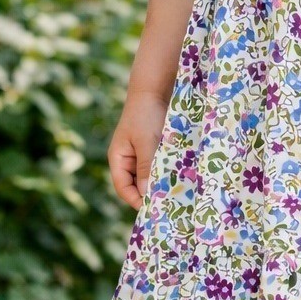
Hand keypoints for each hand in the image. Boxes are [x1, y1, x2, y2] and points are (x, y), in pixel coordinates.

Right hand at [108, 91, 169, 206]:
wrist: (155, 89)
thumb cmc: (146, 114)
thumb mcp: (146, 141)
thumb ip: (146, 167)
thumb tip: (146, 194)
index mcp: (118, 159)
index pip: (123, 189)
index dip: (136, 201)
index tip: (154, 210)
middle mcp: (129, 160)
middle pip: (137, 186)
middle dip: (151, 195)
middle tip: (169, 206)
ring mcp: (142, 156)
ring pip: (150, 178)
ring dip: (161, 185)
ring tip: (177, 194)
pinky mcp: (156, 150)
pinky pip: (160, 168)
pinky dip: (168, 174)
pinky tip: (181, 179)